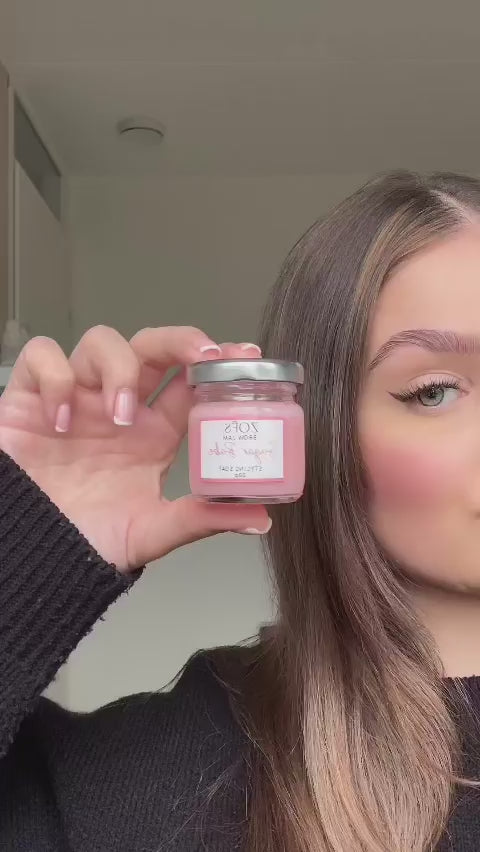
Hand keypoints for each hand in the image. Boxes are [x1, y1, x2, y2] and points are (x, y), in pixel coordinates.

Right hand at [0, 326, 269, 571]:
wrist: (30, 556)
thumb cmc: (88, 540)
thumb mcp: (151, 532)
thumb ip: (200, 520)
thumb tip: (261, 520)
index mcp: (154, 433)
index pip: (189, 381)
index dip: (217, 361)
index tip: (245, 353)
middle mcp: (119, 408)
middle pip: (151, 346)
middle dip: (178, 341)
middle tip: (200, 357)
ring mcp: (77, 398)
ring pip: (101, 342)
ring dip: (118, 369)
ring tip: (119, 415)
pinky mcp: (30, 398)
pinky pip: (42, 358)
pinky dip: (55, 379)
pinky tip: (61, 420)